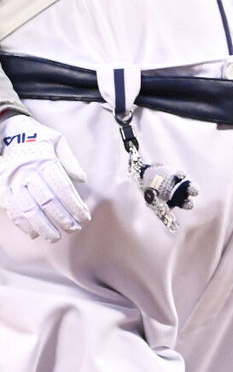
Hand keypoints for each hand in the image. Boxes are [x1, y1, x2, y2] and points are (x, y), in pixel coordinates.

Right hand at [0, 113, 90, 242]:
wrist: (7, 134)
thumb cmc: (38, 139)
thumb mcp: (57, 140)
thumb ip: (70, 160)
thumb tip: (82, 180)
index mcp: (43, 160)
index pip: (62, 188)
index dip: (74, 205)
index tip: (85, 218)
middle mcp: (26, 172)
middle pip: (47, 201)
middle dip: (62, 218)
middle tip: (75, 230)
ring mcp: (12, 182)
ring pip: (28, 209)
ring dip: (43, 226)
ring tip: (55, 237)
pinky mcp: (2, 190)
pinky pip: (12, 211)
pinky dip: (24, 225)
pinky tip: (35, 233)